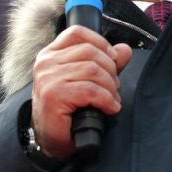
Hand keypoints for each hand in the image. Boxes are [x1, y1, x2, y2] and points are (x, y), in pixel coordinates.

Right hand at [31, 26, 132, 160]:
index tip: (113, 58)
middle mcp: (46, 62)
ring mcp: (48, 78)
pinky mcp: (54, 95)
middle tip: (114, 87)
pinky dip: (106, 100)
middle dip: (110, 70)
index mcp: (51, 54)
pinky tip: (110, 108)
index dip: (101, 42)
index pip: (77, 32)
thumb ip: (106, 63)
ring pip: (93, 71)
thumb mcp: (87, 81)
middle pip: (90, 52)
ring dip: (110, 87)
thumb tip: (125, 50)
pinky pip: (90, 90)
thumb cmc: (68, 110)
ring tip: (112, 99)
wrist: (51, 139)